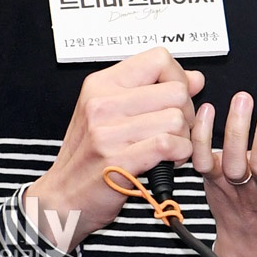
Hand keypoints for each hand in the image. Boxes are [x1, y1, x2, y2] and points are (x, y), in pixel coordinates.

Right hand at [25, 47, 203, 250]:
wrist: (61, 197)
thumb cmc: (87, 154)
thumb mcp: (111, 111)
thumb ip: (152, 90)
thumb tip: (195, 78)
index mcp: (101, 83)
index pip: (159, 59)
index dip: (177, 77)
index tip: (173, 98)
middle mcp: (102, 103)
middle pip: (176, 90)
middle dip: (186, 112)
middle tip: (175, 128)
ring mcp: (108, 131)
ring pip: (176, 119)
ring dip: (183, 137)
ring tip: (169, 147)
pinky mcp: (118, 161)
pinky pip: (168, 145)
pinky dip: (179, 154)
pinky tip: (169, 160)